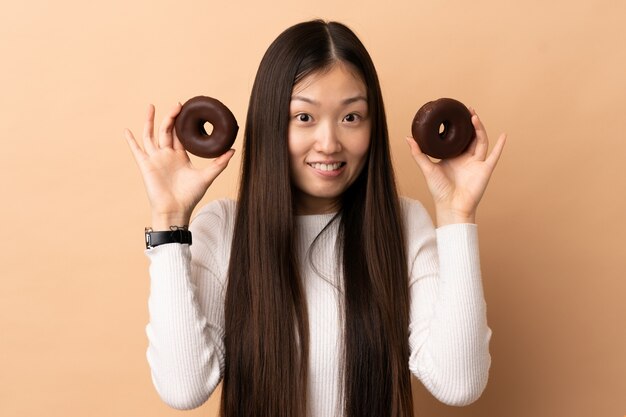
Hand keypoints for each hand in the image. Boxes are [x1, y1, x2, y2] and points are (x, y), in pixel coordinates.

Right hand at [124, 103, 235, 227]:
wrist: (176, 210)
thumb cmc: (190, 196)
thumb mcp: (207, 176)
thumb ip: (219, 163)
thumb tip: (233, 150)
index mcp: (180, 157)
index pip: (179, 135)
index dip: (182, 123)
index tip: (186, 110)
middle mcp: (167, 156)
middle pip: (166, 131)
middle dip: (171, 117)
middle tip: (178, 105)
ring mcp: (155, 159)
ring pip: (151, 135)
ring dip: (150, 121)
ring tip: (151, 106)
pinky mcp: (146, 165)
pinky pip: (136, 150)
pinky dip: (131, 140)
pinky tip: (127, 130)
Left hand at [406, 108, 505, 225]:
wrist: (450, 206)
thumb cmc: (439, 190)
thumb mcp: (426, 168)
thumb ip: (418, 153)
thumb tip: (408, 137)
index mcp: (454, 157)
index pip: (458, 138)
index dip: (458, 126)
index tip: (455, 113)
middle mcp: (466, 159)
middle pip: (471, 136)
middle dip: (470, 123)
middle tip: (467, 109)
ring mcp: (476, 163)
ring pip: (480, 141)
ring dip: (479, 129)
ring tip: (474, 116)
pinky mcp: (485, 170)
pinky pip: (494, 156)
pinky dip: (500, 146)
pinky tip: (504, 135)